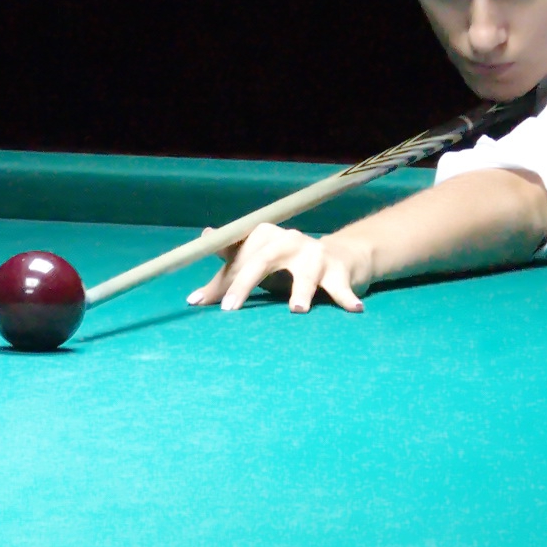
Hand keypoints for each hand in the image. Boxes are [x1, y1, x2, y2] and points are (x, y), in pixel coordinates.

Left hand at [184, 223, 370, 314]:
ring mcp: (315, 254)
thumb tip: (191, 299)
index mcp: (264, 236)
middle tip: (230, 309)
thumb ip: (226, 281)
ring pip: (305, 274)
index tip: (201, 301)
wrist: (339, 257)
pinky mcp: (339, 270)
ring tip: (296, 310)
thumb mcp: (256, 269)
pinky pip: (342, 287)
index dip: (220, 279)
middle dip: (244, 284)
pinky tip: (355, 310)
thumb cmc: (287, 267)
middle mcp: (288, 240)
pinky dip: (347, 298)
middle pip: (262, 261)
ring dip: (301, 292)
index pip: (237, 257)